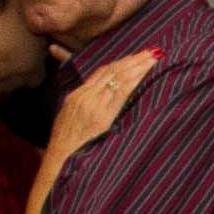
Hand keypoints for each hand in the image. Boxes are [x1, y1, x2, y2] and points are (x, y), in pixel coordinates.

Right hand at [45, 47, 158, 170]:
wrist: (59, 163)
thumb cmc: (66, 148)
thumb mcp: (69, 121)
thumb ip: (83, 107)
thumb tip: (100, 102)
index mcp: (76, 96)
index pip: (101, 72)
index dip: (120, 62)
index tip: (135, 55)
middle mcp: (84, 97)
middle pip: (111, 71)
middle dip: (133, 59)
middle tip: (152, 51)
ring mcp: (93, 106)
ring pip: (117, 78)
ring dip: (137, 66)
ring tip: (154, 57)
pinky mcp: (101, 118)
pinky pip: (120, 94)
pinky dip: (133, 81)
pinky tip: (145, 74)